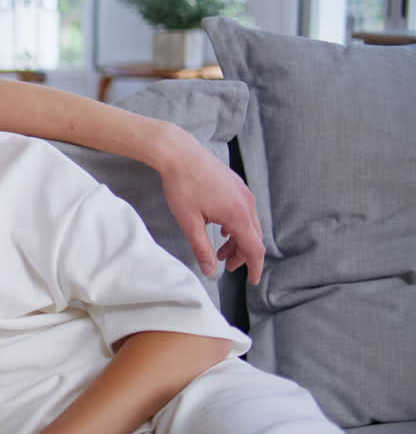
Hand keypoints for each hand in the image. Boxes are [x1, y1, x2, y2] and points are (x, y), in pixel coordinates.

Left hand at [157, 124, 264, 283]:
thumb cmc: (182, 186)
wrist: (180, 153)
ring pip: (249, 224)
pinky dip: (236, 226)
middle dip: (242, 255)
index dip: (254, 267)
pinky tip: (221, 229)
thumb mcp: (189, 222)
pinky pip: (244, 212)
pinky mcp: (237, 185)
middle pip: (253, 238)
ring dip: (237, 240)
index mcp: (237, 215)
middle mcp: (246, 203)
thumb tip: (211, 271)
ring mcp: (243, 192)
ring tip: (220, 250)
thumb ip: (202, 249)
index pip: (254, 248)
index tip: (251, 281)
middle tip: (226, 265)